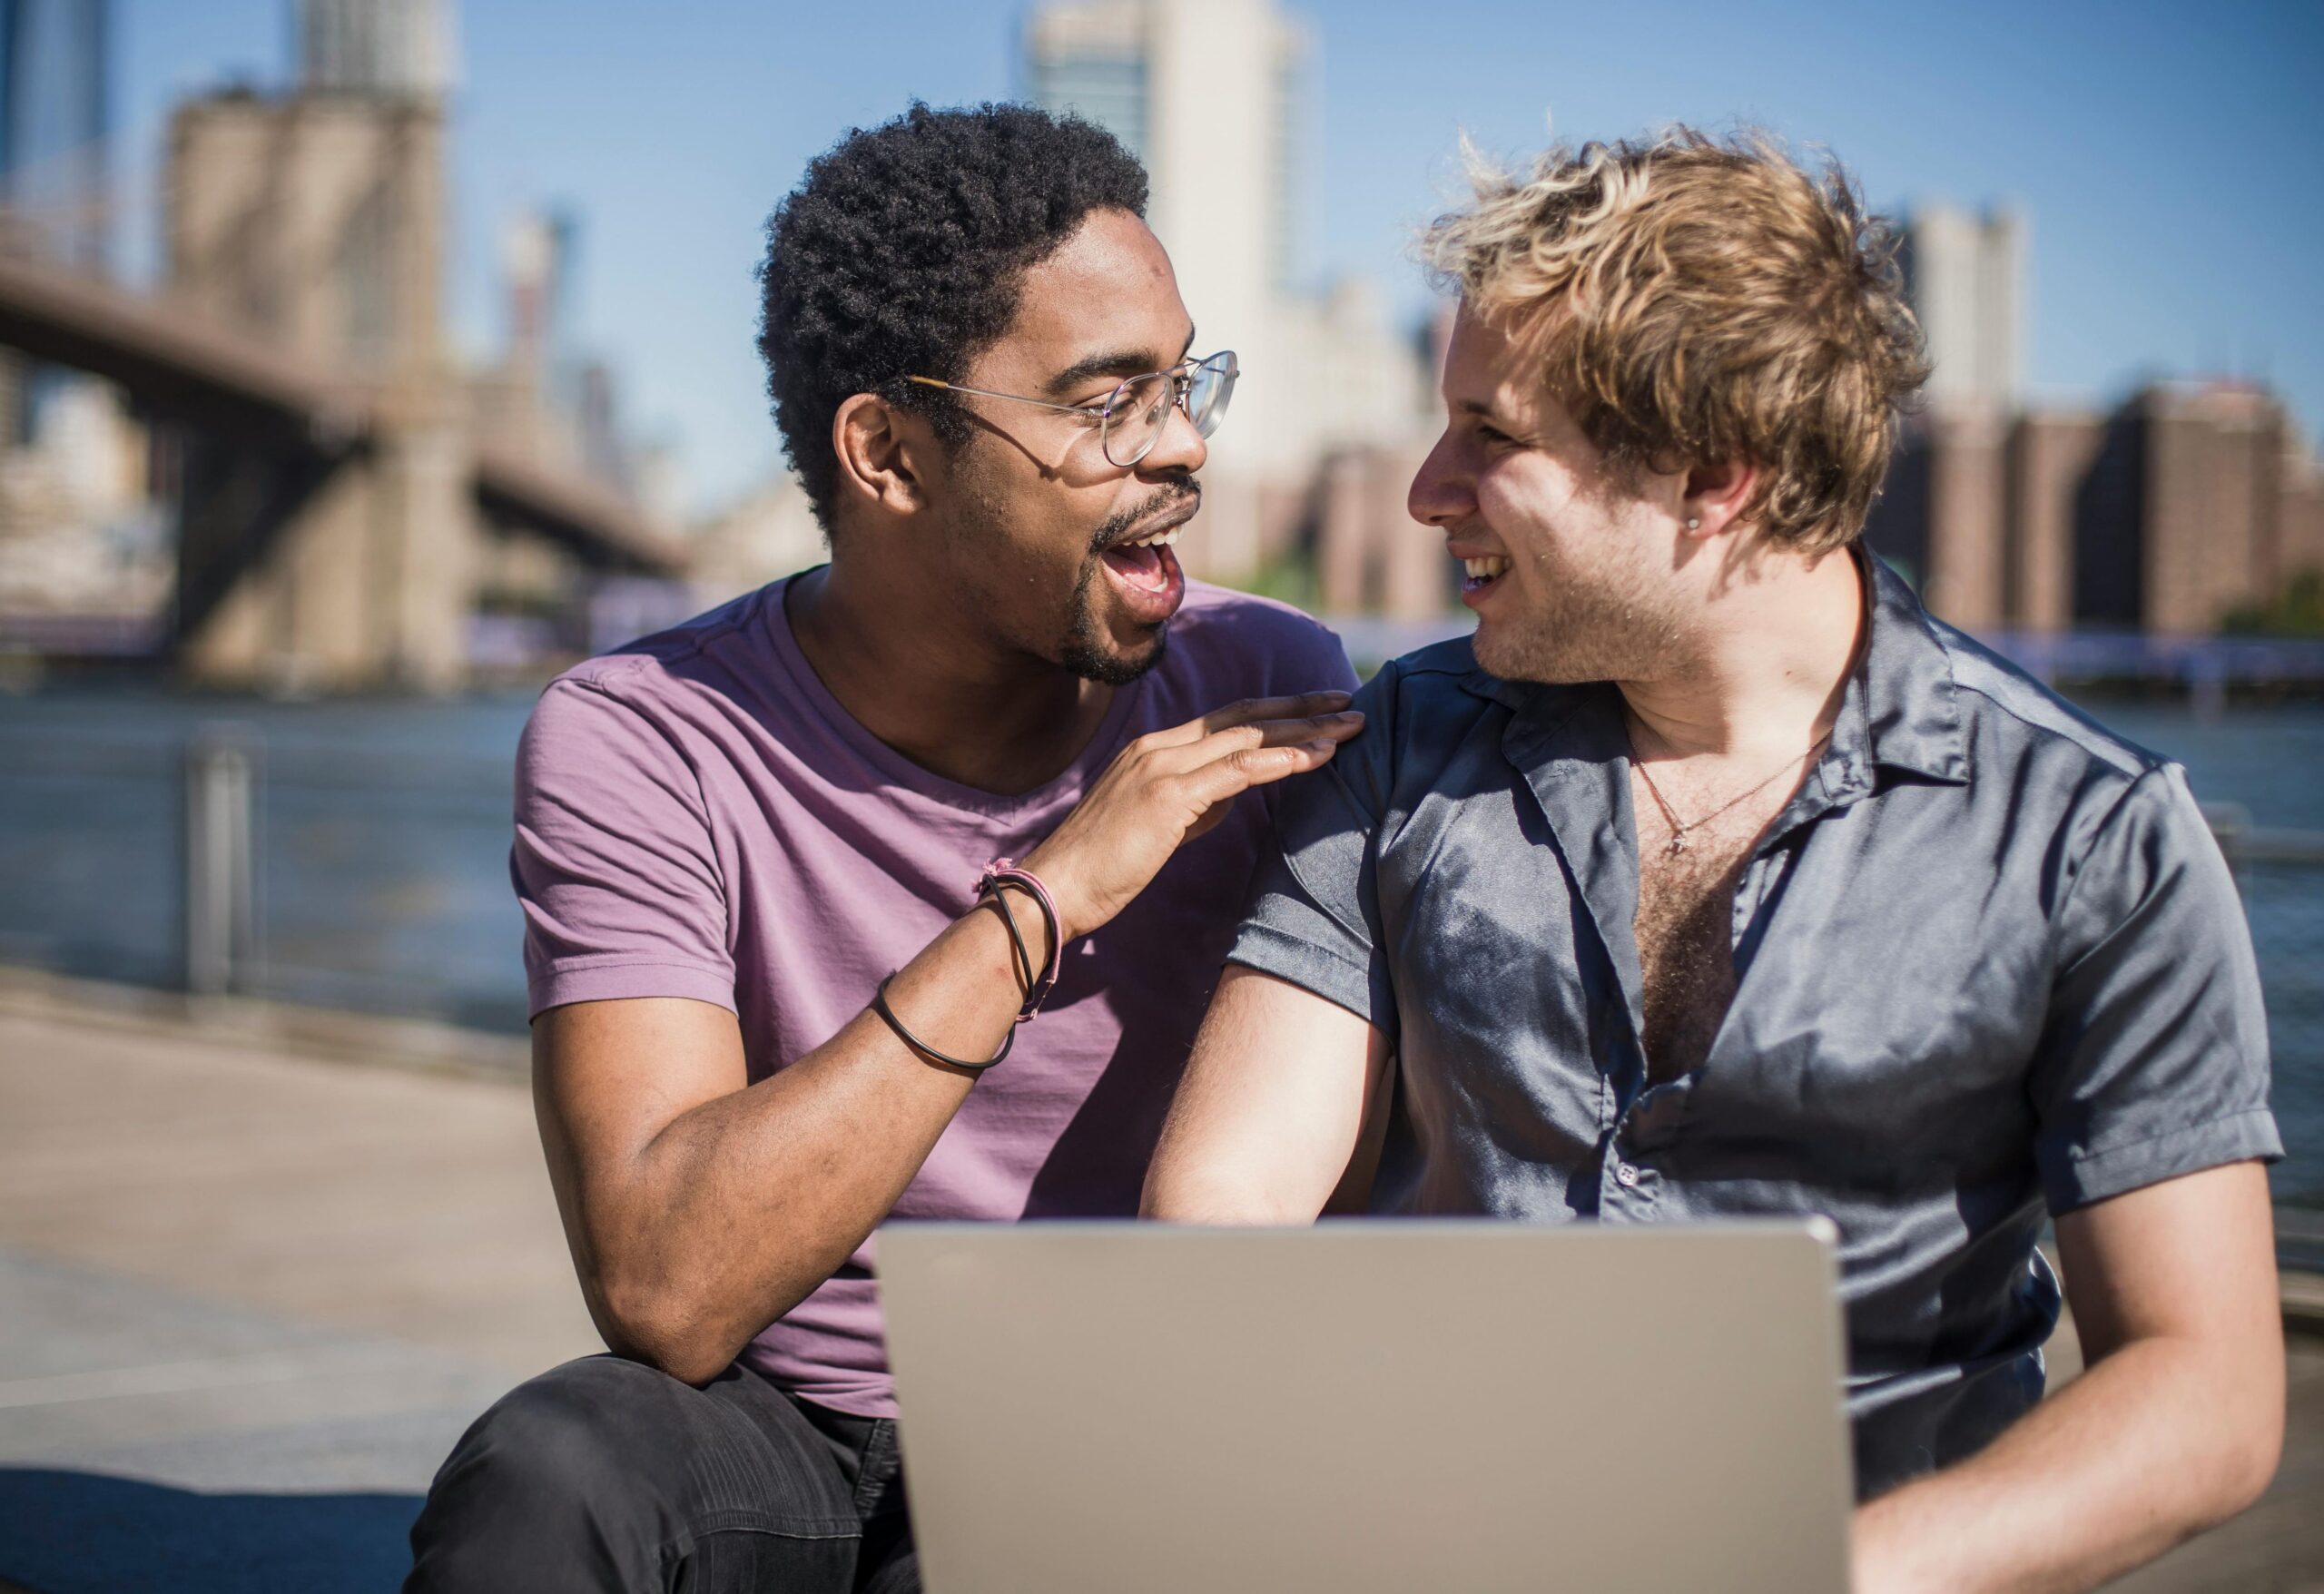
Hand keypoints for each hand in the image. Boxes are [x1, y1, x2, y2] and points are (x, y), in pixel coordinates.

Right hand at [1023, 691, 1362, 942]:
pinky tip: (1318, 757)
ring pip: (1248, 735)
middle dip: (1301, 706)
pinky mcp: (1168, 795)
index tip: (1318, 707)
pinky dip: (1283, 759)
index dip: (1275, 710)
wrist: (1056, 889)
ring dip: (1305, 728)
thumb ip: (1194, 803)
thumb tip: (1232, 794)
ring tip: (1350, 725)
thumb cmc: (1102, 868)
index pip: (1226, 719)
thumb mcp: (1156, 826)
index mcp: (1154, 750)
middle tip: (1348, 699)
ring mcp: (1162, 766)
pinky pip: (1238, 769)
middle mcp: (1159, 746)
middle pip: (1244, 715)